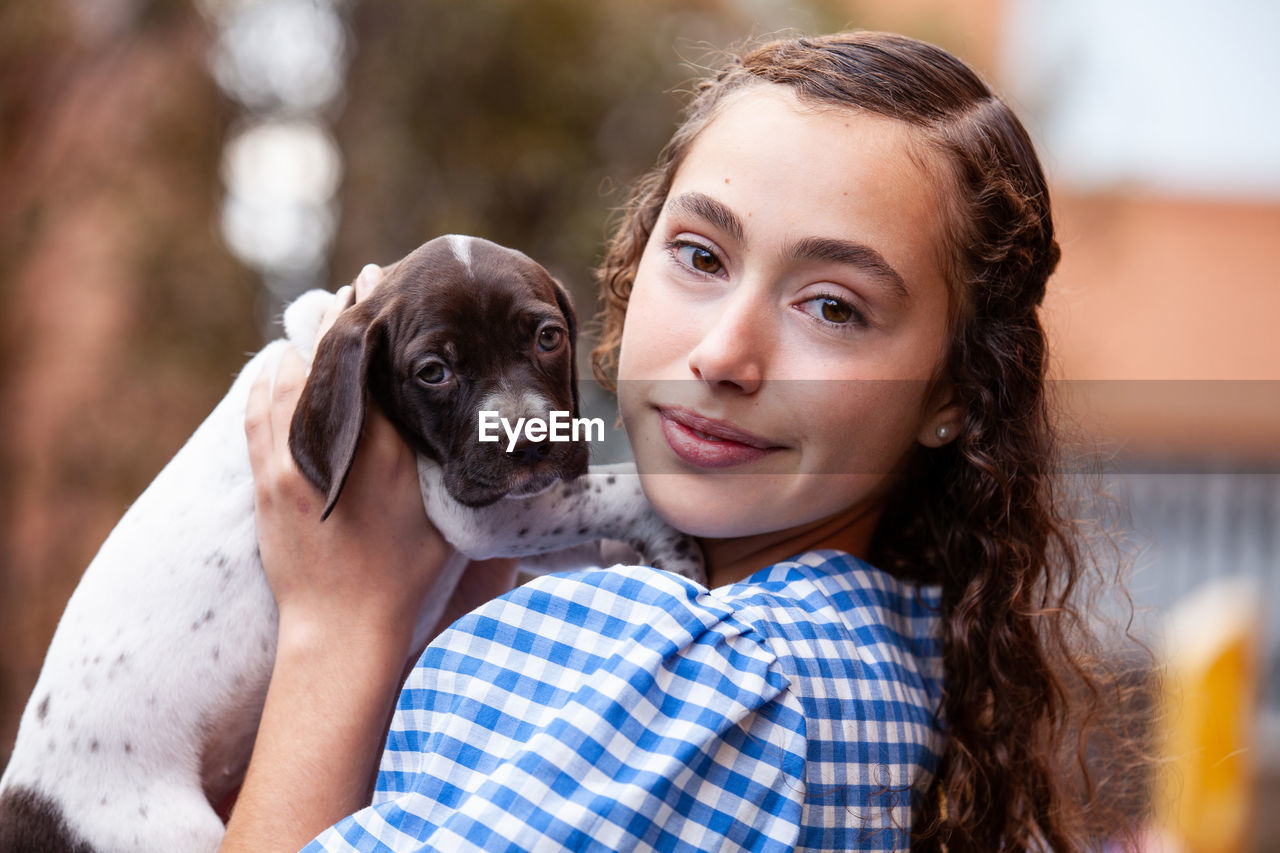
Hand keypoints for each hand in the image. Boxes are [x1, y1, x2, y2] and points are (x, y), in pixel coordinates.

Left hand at [245, 264, 450, 646]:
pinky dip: (270, 379)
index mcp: (384, 449)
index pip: (373, 361)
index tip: (379, 280)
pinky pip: (258, 411)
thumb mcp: (445, 513)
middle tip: (355, 287)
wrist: (341, 627)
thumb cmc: (406, 576)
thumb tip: (461, 419)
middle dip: (339, 317)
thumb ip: (446, 459)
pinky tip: (279, 364)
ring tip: (321, 318)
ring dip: (303, 343)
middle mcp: (333, 446)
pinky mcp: (265, 480)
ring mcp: (288, 462)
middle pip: (325, 358)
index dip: (373, 315)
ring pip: (286, 378)